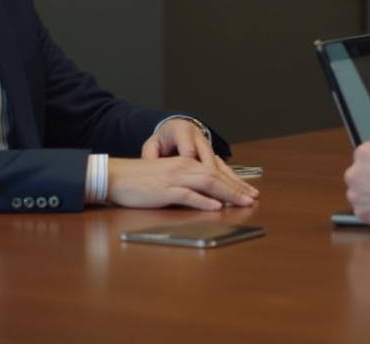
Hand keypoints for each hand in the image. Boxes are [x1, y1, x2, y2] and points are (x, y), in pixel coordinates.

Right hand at [108, 156, 258, 210]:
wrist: (116, 176)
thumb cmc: (140, 180)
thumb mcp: (167, 178)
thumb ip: (186, 184)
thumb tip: (206, 196)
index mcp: (185, 164)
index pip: (215, 172)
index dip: (234, 182)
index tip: (248, 192)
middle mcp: (183, 167)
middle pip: (216, 177)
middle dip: (237, 188)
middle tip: (254, 198)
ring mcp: (175, 178)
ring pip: (208, 183)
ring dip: (228, 194)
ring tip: (243, 202)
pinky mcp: (165, 190)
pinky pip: (188, 195)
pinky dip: (204, 201)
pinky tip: (216, 206)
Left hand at [140, 118, 255, 193]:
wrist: (173, 126)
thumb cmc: (162, 139)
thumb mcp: (152, 145)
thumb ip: (150, 157)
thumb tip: (149, 167)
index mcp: (182, 132)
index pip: (189, 152)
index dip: (197, 168)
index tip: (204, 185)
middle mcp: (199, 138)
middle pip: (212, 162)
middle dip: (225, 181)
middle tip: (236, 195)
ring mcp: (208, 147)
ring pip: (223, 166)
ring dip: (236, 183)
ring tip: (250, 194)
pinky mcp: (213, 155)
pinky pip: (225, 169)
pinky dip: (235, 181)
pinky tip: (246, 191)